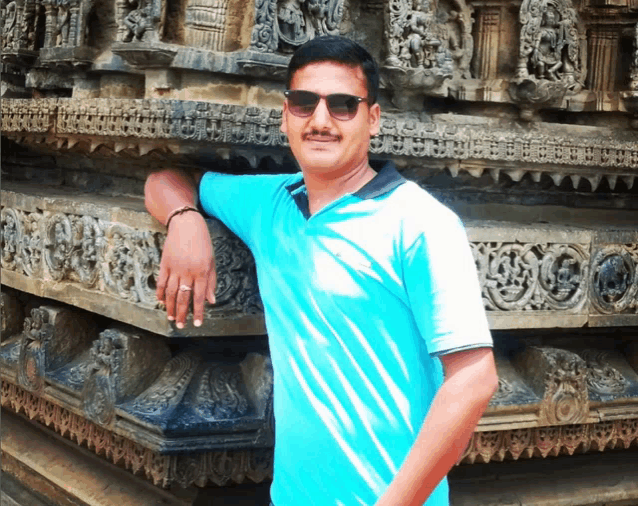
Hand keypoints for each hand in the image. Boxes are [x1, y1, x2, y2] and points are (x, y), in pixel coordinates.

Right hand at [156, 212, 215, 328]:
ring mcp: (174, 268)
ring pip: (171, 292)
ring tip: (170, 317)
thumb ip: (211, 282)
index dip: (198, 312)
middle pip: (183, 297)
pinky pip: (162, 282)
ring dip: (170, 307)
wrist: (186, 225)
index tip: (197, 323)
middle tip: (180, 326)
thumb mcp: (211, 261)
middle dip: (182, 314)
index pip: (199, 297)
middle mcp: (187, 272)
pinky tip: (161, 301)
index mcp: (201, 272)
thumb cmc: (202, 242)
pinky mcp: (164, 263)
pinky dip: (161, 293)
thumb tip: (211, 300)